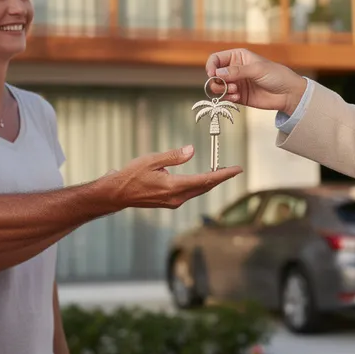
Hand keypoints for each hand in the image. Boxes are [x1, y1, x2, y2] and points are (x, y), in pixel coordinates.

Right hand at [108, 145, 241, 209]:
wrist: (117, 194)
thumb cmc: (131, 175)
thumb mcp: (151, 160)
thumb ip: (173, 156)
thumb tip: (191, 151)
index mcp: (174, 186)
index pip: (205, 180)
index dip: (223, 175)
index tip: (237, 170)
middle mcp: (176, 197)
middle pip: (205, 187)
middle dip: (220, 178)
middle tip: (234, 170)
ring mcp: (173, 202)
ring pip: (198, 191)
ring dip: (210, 182)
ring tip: (221, 173)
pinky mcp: (169, 202)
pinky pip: (189, 193)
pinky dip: (199, 185)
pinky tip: (202, 180)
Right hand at [205, 48, 306, 113]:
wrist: (288, 94)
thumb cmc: (276, 76)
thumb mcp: (257, 70)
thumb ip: (237, 71)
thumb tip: (217, 73)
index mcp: (238, 56)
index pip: (216, 59)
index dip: (211, 66)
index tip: (212, 75)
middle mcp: (234, 69)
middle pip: (214, 74)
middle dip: (216, 81)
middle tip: (227, 86)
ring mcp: (236, 83)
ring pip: (217, 87)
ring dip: (222, 90)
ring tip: (235, 91)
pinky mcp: (238, 96)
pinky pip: (225, 97)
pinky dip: (227, 98)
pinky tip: (237, 97)